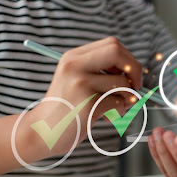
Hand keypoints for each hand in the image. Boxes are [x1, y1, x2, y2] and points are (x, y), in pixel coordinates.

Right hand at [24, 37, 141, 156]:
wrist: (41, 132)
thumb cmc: (66, 108)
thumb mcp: (76, 80)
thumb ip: (100, 71)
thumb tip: (136, 71)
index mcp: (73, 57)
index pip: (112, 45)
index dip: (128, 59)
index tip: (130, 75)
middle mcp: (75, 66)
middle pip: (118, 53)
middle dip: (134, 70)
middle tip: (135, 87)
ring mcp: (81, 84)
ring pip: (123, 83)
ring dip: (127, 99)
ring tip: (114, 108)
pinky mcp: (88, 104)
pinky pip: (119, 102)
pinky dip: (119, 111)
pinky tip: (104, 117)